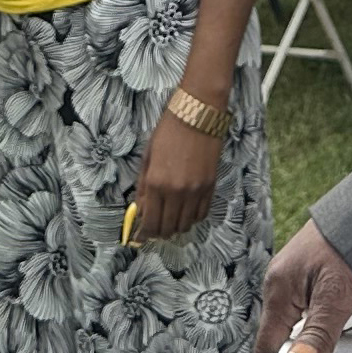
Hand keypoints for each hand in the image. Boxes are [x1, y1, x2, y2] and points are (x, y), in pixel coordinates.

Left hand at [130, 107, 223, 242]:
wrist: (198, 114)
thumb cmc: (168, 131)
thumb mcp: (148, 157)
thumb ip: (144, 186)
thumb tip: (141, 209)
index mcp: (156, 183)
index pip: (150, 222)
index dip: (144, 234)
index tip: (141, 238)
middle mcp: (176, 192)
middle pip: (168, 228)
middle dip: (159, 233)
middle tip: (155, 231)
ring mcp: (196, 191)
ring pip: (186, 224)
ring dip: (176, 227)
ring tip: (170, 221)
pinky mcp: (210, 186)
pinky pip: (202, 213)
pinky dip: (192, 218)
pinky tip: (186, 213)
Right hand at [253, 220, 351, 352]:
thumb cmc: (350, 241)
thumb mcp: (335, 297)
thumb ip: (318, 335)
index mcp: (279, 290)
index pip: (269, 346)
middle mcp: (292, 285)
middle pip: (310, 334)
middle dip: (344, 331)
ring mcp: (314, 279)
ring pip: (336, 319)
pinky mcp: (335, 274)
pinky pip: (350, 304)